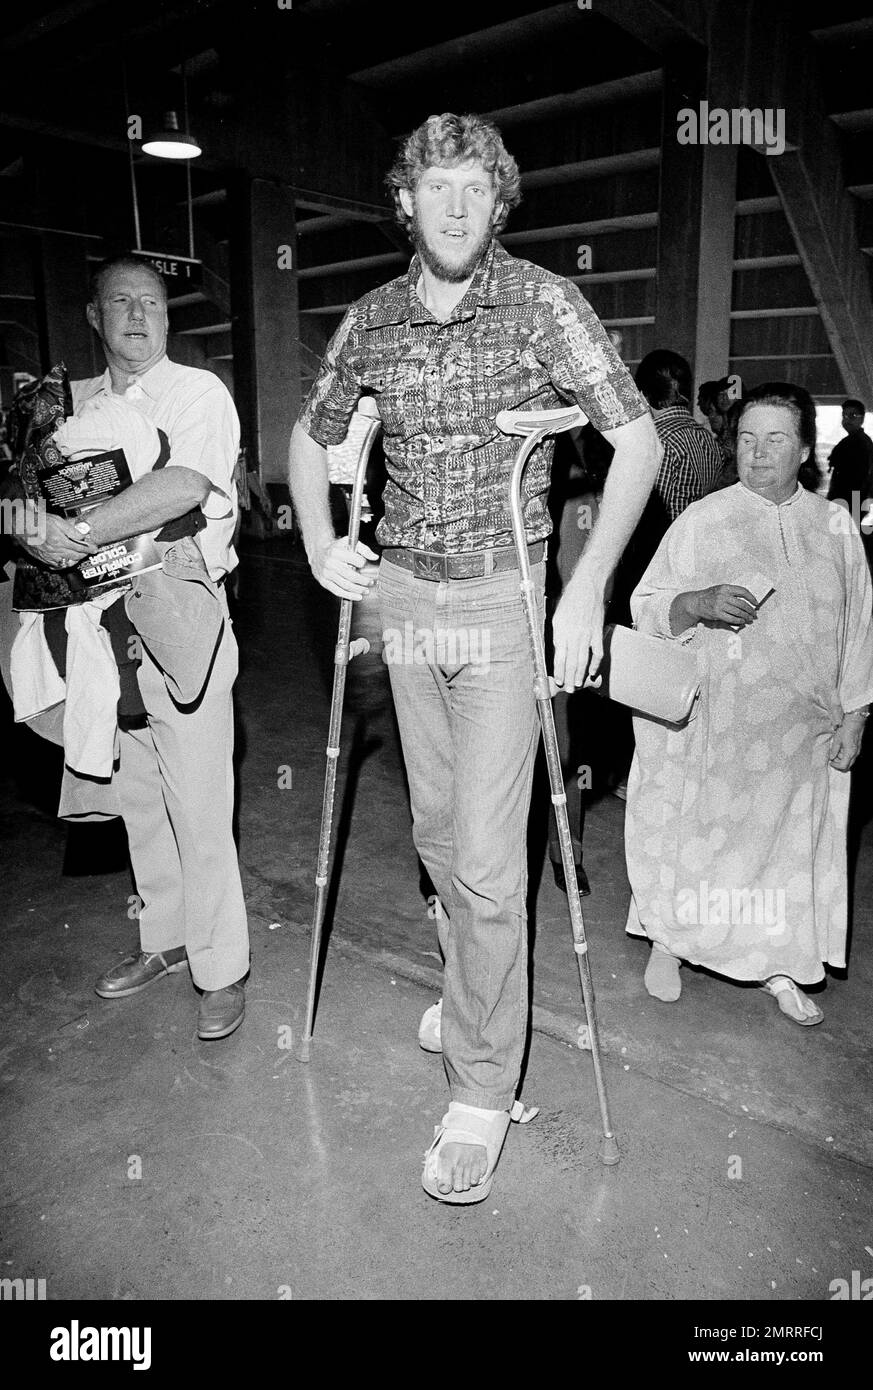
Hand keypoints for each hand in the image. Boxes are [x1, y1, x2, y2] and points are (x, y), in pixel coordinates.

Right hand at [16, 512, 97, 569]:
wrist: (21, 527)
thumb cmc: (37, 521)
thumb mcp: (57, 520)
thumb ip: (71, 529)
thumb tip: (82, 535)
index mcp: (59, 540)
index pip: (80, 547)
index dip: (89, 548)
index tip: (94, 549)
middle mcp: (55, 551)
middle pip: (75, 556)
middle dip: (84, 554)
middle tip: (88, 551)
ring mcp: (49, 557)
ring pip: (67, 563)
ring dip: (75, 560)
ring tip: (78, 555)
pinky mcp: (43, 559)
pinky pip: (57, 565)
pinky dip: (64, 564)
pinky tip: (66, 559)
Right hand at [312, 537, 377, 599]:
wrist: (317, 552)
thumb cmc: (335, 548)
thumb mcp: (348, 543)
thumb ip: (363, 549)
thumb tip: (375, 557)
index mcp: (337, 552)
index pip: (355, 560)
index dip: (363, 563)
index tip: (367, 566)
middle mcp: (330, 563)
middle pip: (350, 575)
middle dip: (363, 580)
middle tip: (371, 583)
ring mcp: (326, 573)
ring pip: (345, 585)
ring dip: (358, 589)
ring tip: (366, 591)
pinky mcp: (324, 582)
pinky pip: (337, 591)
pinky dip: (349, 595)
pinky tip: (357, 596)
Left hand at [552, 568, 605, 689]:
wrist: (587, 587)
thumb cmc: (570, 601)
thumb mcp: (557, 617)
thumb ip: (557, 635)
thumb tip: (557, 651)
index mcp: (561, 631)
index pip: (559, 657)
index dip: (558, 671)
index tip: (557, 680)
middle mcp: (573, 635)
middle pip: (571, 662)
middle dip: (568, 678)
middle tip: (568, 689)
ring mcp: (587, 635)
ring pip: (583, 660)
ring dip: (580, 675)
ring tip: (577, 685)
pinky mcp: (597, 633)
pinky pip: (597, 652)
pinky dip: (595, 664)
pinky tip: (592, 673)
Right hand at [691, 584, 757, 626]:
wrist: (695, 602)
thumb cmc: (708, 596)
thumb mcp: (719, 589)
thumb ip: (731, 592)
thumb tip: (746, 600)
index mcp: (725, 588)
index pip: (743, 591)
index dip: (751, 597)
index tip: (756, 603)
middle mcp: (723, 596)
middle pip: (742, 604)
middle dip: (750, 610)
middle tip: (754, 613)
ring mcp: (720, 605)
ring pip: (738, 612)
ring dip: (746, 616)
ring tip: (749, 618)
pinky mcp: (717, 614)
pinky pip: (731, 618)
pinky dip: (738, 621)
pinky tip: (742, 621)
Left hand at [829, 714, 865, 771]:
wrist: (855, 721)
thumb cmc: (846, 729)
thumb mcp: (837, 739)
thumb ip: (834, 750)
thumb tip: (831, 757)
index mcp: (849, 752)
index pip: (843, 766)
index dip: (836, 766)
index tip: (830, 762)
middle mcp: (855, 753)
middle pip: (847, 766)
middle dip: (839, 764)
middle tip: (832, 758)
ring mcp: (857, 751)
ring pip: (849, 761)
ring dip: (842, 759)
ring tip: (836, 751)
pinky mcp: (857, 748)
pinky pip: (851, 756)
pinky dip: (845, 755)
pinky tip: (840, 749)